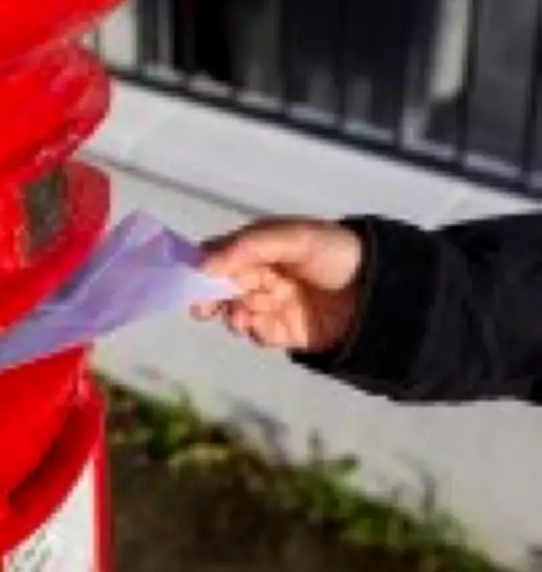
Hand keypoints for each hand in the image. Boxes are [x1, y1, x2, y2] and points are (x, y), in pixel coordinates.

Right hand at [194, 218, 363, 352]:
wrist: (382, 291)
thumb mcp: (293, 237)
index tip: (189, 281)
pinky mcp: (286, 331)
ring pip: (236, 312)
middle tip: (203, 309)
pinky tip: (259, 326)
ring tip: (242, 316)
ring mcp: (273, 304)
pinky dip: (253, 331)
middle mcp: (262, 275)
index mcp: (261, 248)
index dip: (201, 267)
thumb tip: (202, 263)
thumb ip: (248, 247)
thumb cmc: (336, 252)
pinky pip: (259, 333)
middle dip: (210, 298)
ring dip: (232, 315)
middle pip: (221, 287)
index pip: (221, 255)